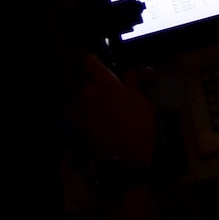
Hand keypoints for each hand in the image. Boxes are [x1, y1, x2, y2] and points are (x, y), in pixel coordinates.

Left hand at [72, 53, 157, 168]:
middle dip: (101, 87)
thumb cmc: (139, 128)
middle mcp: (87, 92)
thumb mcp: (143, 103)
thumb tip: (130, 72)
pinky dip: (85, 113)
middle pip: (90, 82)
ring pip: (84, 98)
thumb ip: (133, 84)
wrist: (123, 160)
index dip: (95, 60)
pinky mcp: (75, 125)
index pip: (89, 61)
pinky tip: (96, 121)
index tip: (101, 63)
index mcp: (104, 83)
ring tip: (107, 113)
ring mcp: (78, 110)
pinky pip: (78, 112)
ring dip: (92, 101)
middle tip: (117, 97)